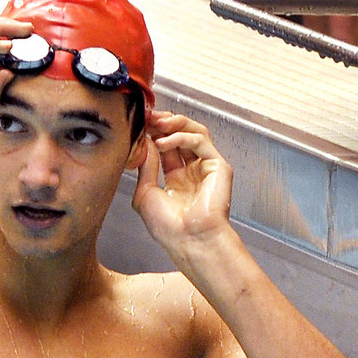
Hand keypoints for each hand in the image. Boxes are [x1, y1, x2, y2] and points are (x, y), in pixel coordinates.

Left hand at [132, 112, 232, 253]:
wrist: (188, 240)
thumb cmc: (168, 228)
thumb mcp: (145, 194)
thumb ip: (146, 166)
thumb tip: (144, 142)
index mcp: (176, 179)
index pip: (166, 146)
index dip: (153, 133)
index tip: (139, 123)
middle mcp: (192, 171)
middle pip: (180, 135)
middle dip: (163, 123)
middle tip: (147, 117)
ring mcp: (206, 167)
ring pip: (194, 132)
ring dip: (174, 123)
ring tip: (155, 123)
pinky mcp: (218, 166)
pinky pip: (200, 141)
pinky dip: (181, 136)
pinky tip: (164, 141)